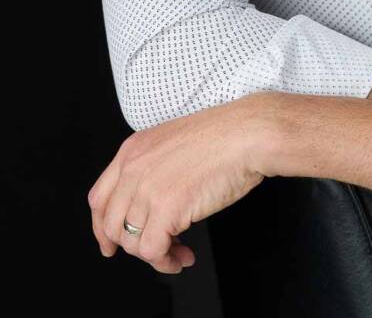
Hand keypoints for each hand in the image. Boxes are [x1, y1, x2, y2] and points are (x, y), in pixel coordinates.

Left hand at [87, 93, 277, 273]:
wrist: (248, 134)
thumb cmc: (224, 136)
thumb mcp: (172, 142)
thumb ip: (152, 167)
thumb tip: (147, 204)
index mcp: (133, 150)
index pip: (99, 198)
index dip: (101, 228)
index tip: (110, 243)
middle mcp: (134, 168)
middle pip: (111, 224)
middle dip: (131, 245)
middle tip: (155, 249)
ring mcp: (148, 188)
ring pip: (132, 241)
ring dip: (155, 255)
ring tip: (177, 252)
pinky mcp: (167, 208)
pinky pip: (153, 251)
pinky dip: (166, 261)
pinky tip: (183, 256)